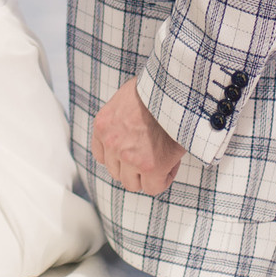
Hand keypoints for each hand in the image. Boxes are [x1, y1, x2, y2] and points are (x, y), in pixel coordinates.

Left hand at [92, 79, 185, 194]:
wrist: (173, 89)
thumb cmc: (156, 89)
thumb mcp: (126, 99)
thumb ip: (120, 119)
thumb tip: (129, 130)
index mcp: (102, 126)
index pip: (102, 156)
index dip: (119, 157)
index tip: (134, 152)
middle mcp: (111, 143)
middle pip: (117, 172)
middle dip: (133, 167)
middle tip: (152, 154)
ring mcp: (129, 157)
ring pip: (133, 183)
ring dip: (147, 175)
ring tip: (163, 158)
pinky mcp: (150, 166)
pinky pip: (154, 187)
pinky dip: (164, 179)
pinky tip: (171, 163)